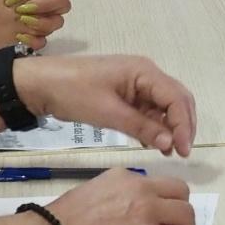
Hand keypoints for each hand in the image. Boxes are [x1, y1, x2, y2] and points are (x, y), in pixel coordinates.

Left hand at [18, 56, 198, 155]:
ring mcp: (136, 84)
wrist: (40, 84)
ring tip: (169, 152)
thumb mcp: (108, 112)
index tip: (183, 151)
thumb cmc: (74, 92)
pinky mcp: (126, 94)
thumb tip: (170, 143)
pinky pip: (149, 110)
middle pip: (177, 100)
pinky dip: (155, 126)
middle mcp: (146, 75)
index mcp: (144, 71)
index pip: (176, 98)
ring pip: (165, 106)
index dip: (184, 125)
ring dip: (170, 128)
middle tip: (182, 153)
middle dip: (182, 126)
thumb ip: (142, 127)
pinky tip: (153, 144)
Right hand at [47, 169, 197, 224]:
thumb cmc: (63, 221)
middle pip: (182, 196)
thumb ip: (119, 195)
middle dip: (182, 213)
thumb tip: (132, 208)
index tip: (165, 213)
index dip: (169, 200)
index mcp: (127, 178)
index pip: (164, 183)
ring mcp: (147, 214)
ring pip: (186, 218)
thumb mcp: (95, 191)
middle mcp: (141, 190)